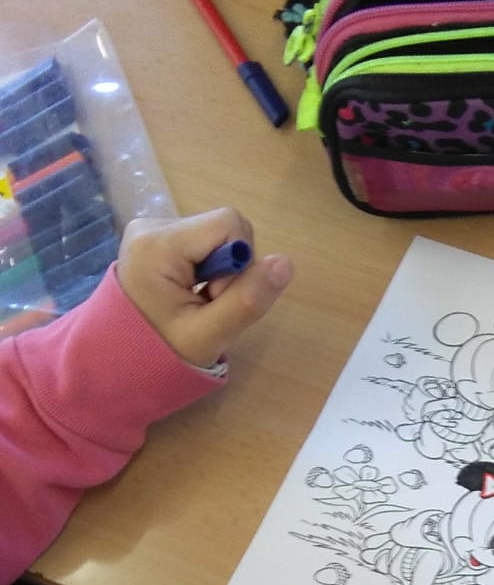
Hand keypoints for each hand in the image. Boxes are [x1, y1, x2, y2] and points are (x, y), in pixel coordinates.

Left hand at [117, 207, 292, 369]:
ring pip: (217, 236)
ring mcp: (152, 228)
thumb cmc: (159, 353)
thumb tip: (285, 263)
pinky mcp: (156, 236)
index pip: (230, 224)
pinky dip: (208, 269)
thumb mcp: (208, 337)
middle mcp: (152, 225)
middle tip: (207, 303)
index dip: (240, 262)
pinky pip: (203, 242)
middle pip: (224, 228)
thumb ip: (247, 301)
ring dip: (220, 271)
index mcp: (159, 243)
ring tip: (197, 301)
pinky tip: (190, 291)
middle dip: (230, 268)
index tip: (217, 296)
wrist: (117, 360)